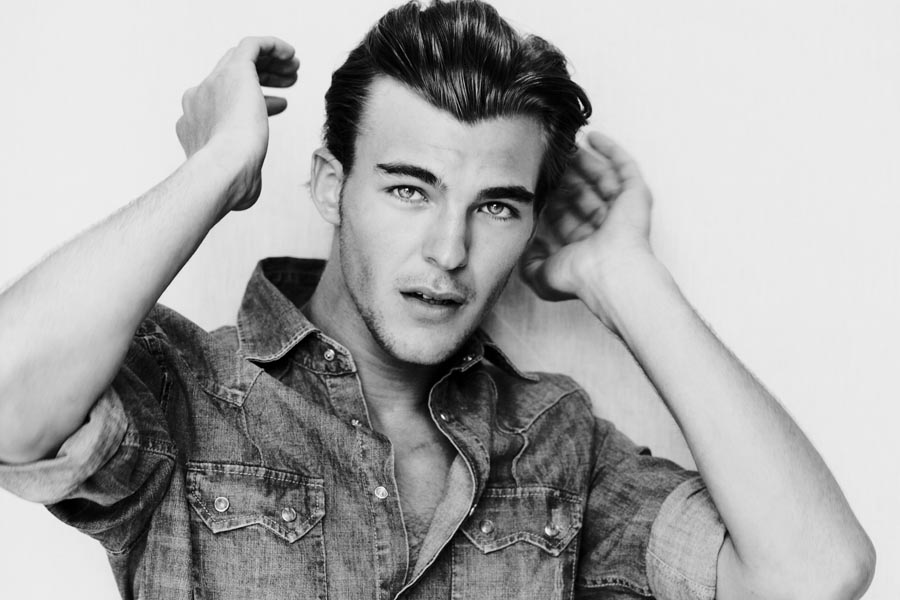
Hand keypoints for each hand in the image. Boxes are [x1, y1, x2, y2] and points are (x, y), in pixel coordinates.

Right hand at [176, 37, 298, 211]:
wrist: (223, 170)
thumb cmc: (230, 184)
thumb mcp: (237, 182)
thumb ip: (243, 178)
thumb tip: (252, 189)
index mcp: (196, 123)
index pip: (226, 101)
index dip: (257, 101)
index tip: (281, 105)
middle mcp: (200, 98)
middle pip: (230, 75)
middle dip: (262, 76)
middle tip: (288, 81)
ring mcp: (214, 83)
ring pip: (241, 59)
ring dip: (269, 62)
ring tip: (295, 68)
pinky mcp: (235, 71)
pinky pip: (253, 46)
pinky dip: (273, 46)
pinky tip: (291, 54)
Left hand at [520, 132, 655, 314]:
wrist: (608, 272)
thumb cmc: (579, 277)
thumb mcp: (541, 276)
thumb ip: (527, 265)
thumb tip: (522, 251)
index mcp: (583, 245)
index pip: (563, 215)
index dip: (549, 198)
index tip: (533, 182)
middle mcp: (602, 228)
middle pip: (581, 193)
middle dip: (565, 176)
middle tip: (548, 158)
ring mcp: (621, 210)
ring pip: (600, 177)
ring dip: (583, 160)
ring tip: (565, 145)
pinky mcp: (636, 195)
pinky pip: (624, 166)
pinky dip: (611, 150)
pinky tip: (593, 137)